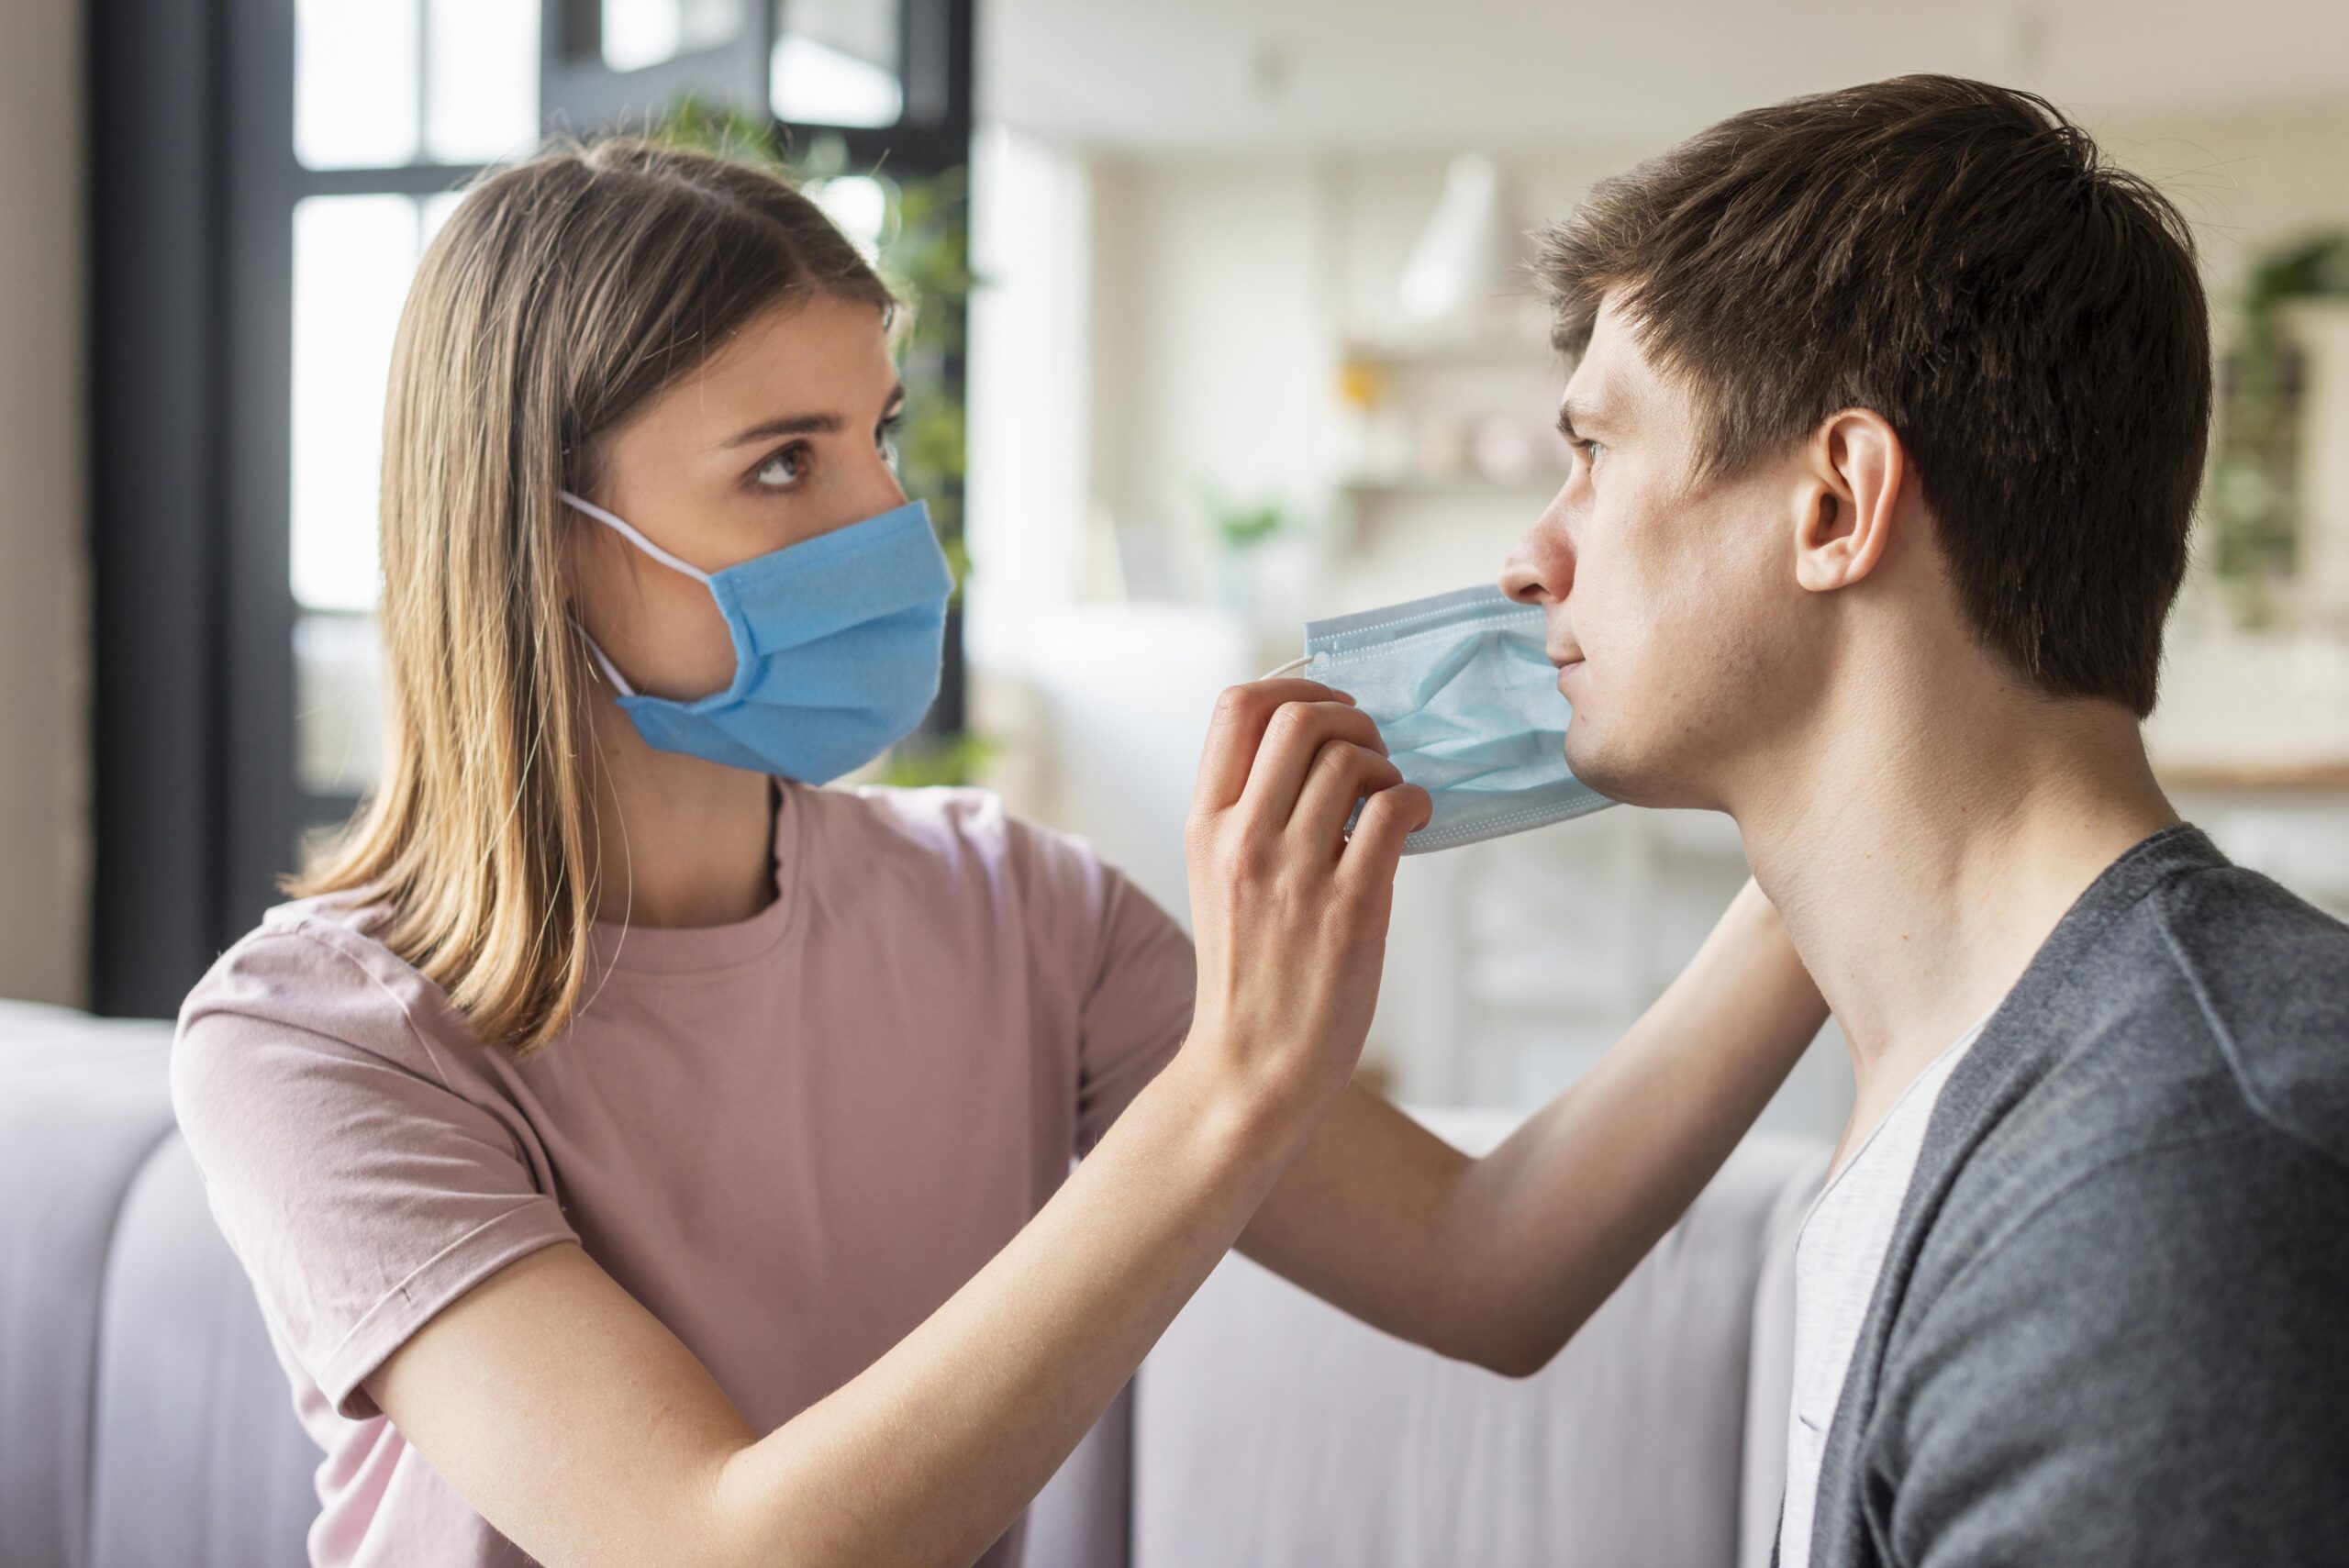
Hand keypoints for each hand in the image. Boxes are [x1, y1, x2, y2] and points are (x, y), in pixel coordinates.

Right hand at [1180, 678, 1431, 1122]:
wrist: (1249, 1069)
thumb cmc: (1247, 975)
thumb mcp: (1217, 878)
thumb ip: (1248, 813)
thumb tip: (1316, 748)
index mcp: (1204, 826)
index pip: (1236, 708)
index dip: (1295, 687)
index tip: (1328, 710)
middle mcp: (1241, 839)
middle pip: (1299, 717)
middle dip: (1352, 717)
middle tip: (1372, 753)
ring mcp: (1294, 874)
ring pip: (1351, 759)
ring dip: (1387, 765)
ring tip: (1390, 802)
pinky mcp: (1350, 910)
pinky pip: (1395, 812)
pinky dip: (1417, 802)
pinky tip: (1415, 824)